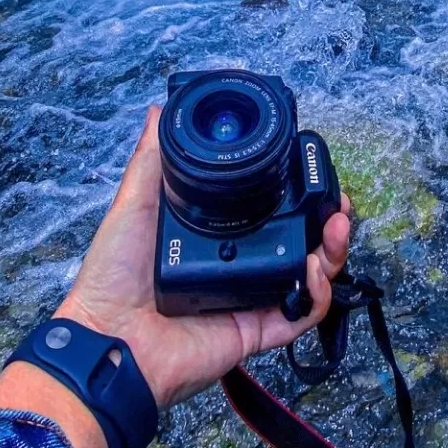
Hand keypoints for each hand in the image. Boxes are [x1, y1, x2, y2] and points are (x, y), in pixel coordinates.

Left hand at [0, 106, 351, 447]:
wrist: (110, 337)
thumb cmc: (113, 275)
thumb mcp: (133, 205)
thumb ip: (151, 159)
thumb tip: (158, 110)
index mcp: (213, 236)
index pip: (265, 210)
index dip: (294, 191)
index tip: (309, 169)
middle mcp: (236, 264)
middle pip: (297, 240)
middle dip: (324, 219)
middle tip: (336, 201)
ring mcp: (249, 298)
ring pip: (308, 274)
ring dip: (330, 250)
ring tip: (336, 225)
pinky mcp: (255, 331)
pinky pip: (298, 314)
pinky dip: (316, 294)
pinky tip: (314, 269)